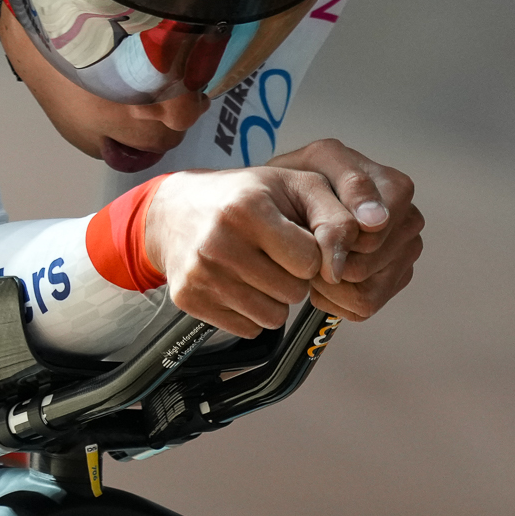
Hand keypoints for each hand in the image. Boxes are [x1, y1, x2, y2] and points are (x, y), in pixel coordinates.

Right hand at [143, 166, 368, 337]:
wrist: (175, 210)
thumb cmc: (245, 196)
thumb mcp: (296, 186)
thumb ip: (335, 218)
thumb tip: (339, 268)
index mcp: (247, 208)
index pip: (310, 261)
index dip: (310, 254)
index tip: (295, 240)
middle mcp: (218, 243)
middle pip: (293, 293)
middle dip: (293, 278)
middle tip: (273, 255)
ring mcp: (200, 274)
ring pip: (273, 318)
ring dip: (274, 299)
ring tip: (257, 269)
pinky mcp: (189, 299)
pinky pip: (247, 329)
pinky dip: (250, 312)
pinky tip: (238, 283)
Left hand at [264, 138, 422, 321]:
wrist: (293, 194)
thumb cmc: (305, 175)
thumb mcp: (318, 162)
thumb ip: (352, 184)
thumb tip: (375, 221)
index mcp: (397, 189)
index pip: (369, 234)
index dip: (334, 240)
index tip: (312, 231)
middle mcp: (408, 221)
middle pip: (363, 266)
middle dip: (326, 260)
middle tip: (306, 244)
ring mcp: (406, 252)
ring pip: (365, 291)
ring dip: (328, 282)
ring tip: (312, 257)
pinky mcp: (397, 279)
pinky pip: (364, 305)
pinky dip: (335, 297)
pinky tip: (323, 274)